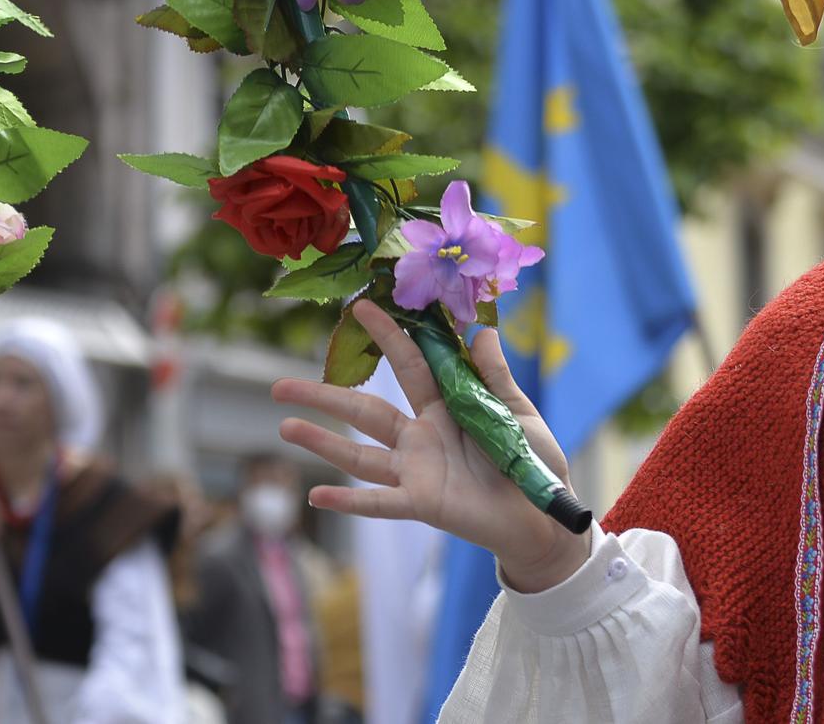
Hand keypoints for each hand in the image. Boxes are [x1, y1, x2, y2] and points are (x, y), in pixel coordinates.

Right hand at [273, 301, 588, 592]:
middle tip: (278, 384)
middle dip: (324, 396)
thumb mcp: (517, 412)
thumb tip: (482, 330)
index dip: (387, 337)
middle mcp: (422, 437)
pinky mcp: (423, 504)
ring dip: (322, 443)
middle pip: (365, 411)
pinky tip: (316, 495)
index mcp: (445, 407)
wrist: (545, 515)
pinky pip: (380, 502)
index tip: (362, 307)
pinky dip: (349, 501)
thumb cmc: (533, 462)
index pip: (409, 365)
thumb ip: (496, 376)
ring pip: (360, 455)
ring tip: (284, 427)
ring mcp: (417, 471)